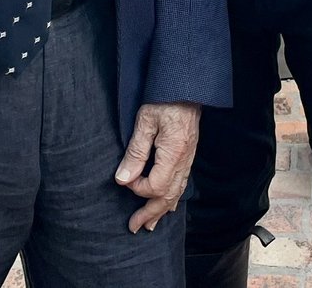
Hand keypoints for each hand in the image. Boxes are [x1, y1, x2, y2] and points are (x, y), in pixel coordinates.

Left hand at [114, 101, 200, 232]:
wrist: (186, 85)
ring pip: (177, 192)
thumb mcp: (145, 121)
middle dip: (151, 213)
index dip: (138, 188)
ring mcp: (189, 157)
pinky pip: (182, 183)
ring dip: (162, 210)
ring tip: (150, 224)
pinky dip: (173, 197)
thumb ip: (135, 152)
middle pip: (169, 196)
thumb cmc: (164, 98)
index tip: (125, 179)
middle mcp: (184, 159)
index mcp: (174, 153)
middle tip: (134, 227)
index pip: (156, 186)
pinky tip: (168, 203)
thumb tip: (122, 179)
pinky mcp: (188, 153)